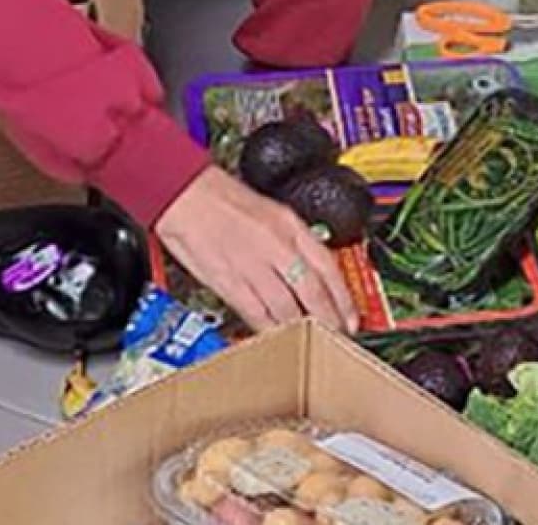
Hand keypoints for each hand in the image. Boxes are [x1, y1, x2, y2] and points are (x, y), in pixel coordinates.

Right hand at [155, 167, 355, 332]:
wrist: (185, 195)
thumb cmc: (223, 200)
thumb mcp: (271, 211)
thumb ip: (293, 240)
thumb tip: (313, 268)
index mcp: (290, 226)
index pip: (328, 267)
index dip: (344, 298)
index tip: (352, 317)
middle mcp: (276, 246)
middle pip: (312, 293)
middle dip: (329, 320)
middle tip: (337, 336)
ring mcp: (252, 267)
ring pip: (286, 309)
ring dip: (302, 330)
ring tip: (312, 343)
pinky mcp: (229, 283)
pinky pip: (256, 314)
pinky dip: (269, 329)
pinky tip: (278, 337)